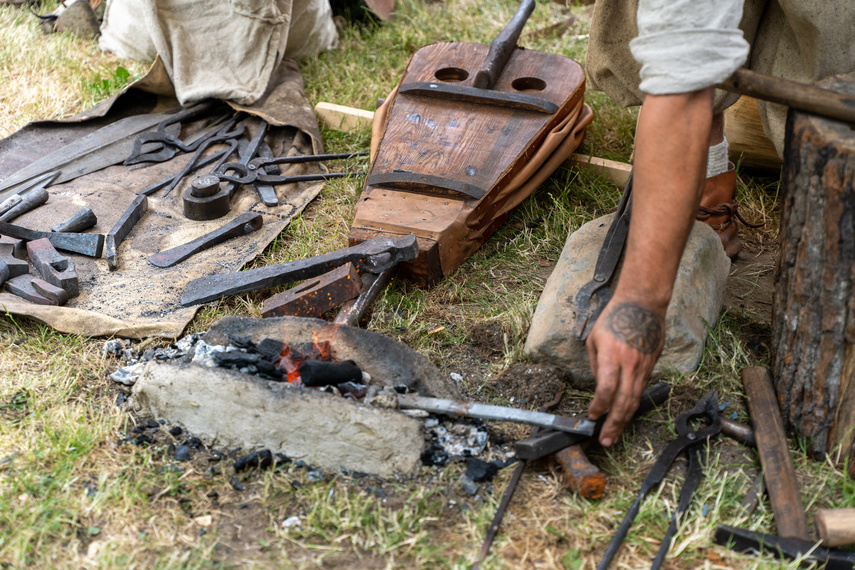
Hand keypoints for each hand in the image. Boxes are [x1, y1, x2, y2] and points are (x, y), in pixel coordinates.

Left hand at [586, 298, 664, 445]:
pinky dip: (633, 404)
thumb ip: (595, 364)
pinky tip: (625, 413)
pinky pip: (641, 388)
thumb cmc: (614, 318)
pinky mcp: (652, 365)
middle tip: (606, 440)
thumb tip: (598, 385)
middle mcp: (630, 364)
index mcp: (612, 357)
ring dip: (624, 419)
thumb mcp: (594, 338)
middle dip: (613, 424)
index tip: (591, 415)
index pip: (606, 389)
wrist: (643, 304)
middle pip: (623, 401)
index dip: (598, 406)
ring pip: (635, 399)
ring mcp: (643, 366)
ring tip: (615, 434)